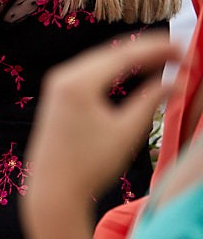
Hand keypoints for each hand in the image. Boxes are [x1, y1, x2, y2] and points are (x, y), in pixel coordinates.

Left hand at [23, 34, 174, 218]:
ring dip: (133, 58)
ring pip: (101, 61)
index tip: (184, 49)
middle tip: (179, 51)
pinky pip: (91, 72)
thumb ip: (151, 100)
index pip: (124, 55)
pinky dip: (116, 69)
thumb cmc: (92, 164)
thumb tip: (176, 81)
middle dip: (147, 50)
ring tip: (165, 58)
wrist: (53, 189)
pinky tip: (138, 70)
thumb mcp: (127, 131)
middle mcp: (63, 76)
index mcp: (78, 83)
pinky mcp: (58, 95)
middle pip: (112, 53)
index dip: (157, 49)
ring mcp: (57, 84)